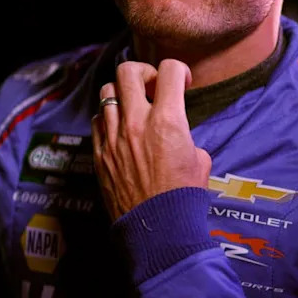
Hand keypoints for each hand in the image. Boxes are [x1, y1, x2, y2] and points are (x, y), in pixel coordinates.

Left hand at [91, 59, 211, 220]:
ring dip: (123, 93)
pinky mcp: (99, 153)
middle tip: (153, 86)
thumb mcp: (200, 159)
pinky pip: (97, 120)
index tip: (182, 83)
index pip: (169, 70)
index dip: (179, 70)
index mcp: (168, 120)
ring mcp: (113, 137)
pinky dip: (109, 117)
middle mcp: (137, 122)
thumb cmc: (184, 195)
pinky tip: (121, 128)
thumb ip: (187, 136)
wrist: (157, 227)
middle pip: (128, 71)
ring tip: (134, 106)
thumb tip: (179, 134)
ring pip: (107, 92)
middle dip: (144, 72)